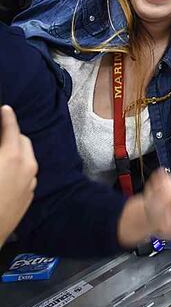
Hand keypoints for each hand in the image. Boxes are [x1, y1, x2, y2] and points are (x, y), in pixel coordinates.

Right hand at [0, 105, 37, 244]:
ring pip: (27, 158)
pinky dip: (19, 167)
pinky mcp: (29, 197)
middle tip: (0, 132)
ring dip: (16, 151)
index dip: (7, 116)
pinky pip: (27, 174)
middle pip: (23, 140)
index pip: (11, 128)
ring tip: (2, 153)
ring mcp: (30, 183)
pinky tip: (5, 174)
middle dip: (12, 134)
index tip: (5, 108)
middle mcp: (27, 166)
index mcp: (12, 156)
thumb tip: (0, 143)